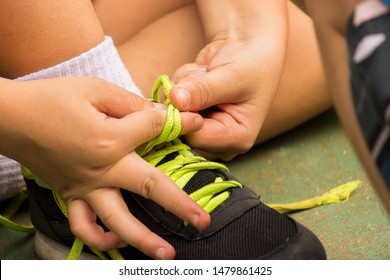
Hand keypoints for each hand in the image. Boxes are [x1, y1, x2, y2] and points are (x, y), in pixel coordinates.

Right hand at [1, 77, 209, 258]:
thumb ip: (130, 103)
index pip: (156, 130)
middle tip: (203, 222)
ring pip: (118, 222)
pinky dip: (101, 238)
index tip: (195, 122)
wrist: (12, 118)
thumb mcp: (95, 89)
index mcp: (110, 138)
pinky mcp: (72, 195)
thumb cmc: (53, 99)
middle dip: (181, 205)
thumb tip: (158, 114)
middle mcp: (102, 169)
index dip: (180, 123)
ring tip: (168, 253)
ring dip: (144, 240)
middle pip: (151, 188)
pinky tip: (118, 240)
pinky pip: (84, 227)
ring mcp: (86, 188)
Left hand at [170, 35, 285, 159]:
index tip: (183, 91)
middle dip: (183, 99)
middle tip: (202, 74)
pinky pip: (169, 100)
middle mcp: (218, 138)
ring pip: (172, 112)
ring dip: (182, 85)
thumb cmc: (252, 63)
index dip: (183, 117)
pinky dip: (180, 81)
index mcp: (236, 138)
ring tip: (206, 72)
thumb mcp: (232, 76)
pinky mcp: (191, 111)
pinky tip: (200, 73)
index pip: (196, 139)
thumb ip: (204, 91)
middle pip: (181, 129)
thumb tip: (175, 100)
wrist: (250, 46)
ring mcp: (203, 126)